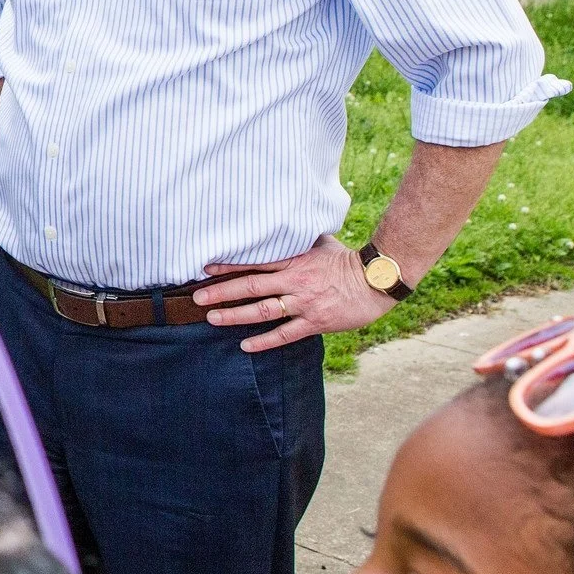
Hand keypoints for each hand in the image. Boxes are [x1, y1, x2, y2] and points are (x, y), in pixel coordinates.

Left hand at [192, 234, 395, 352]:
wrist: (376, 280)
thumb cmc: (348, 260)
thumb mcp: (321, 243)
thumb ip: (299, 240)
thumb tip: (284, 227)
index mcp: (294, 261)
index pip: (254, 263)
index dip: (228, 267)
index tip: (205, 269)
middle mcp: (294, 282)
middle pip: (250, 287)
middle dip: (221, 292)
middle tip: (197, 298)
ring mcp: (304, 303)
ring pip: (262, 311)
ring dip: (235, 315)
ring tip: (213, 319)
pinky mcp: (315, 322)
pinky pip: (284, 334)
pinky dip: (264, 341)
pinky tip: (245, 346)